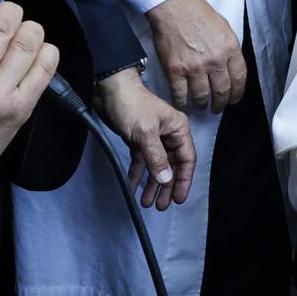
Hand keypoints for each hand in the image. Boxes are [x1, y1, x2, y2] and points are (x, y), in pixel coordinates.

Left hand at [97, 68, 196, 210]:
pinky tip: (133, 186)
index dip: (184, 180)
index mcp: (178, 129)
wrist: (109, 89)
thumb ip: (156, 157)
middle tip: (161, 205)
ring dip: (152, 184)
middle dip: (167, 187)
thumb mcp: (145, 132)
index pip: (187, 159)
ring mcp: (154, 138)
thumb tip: (166, 179)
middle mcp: (169, 135)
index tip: (178, 198)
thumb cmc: (132, 105)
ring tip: (147, 202)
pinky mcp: (139, 140)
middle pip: (172, 166)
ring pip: (156, 166)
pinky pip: (141, 161)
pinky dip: (138, 174)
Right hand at [145, 0, 246, 110]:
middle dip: (221, 103)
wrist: (175, 6)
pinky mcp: (175, 70)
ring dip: (202, 105)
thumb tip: (231, 66)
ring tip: (201, 106)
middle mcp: (215, 61)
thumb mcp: (225, 28)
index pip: (239, 79)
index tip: (234, 99)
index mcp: (230, 49)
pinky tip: (183, 104)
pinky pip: (180, 94)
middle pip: (222, 91)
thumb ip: (229, 49)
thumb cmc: (198, 13)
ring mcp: (195, 67)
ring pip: (202, 96)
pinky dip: (182, 102)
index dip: (237, 93)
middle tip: (217, 108)